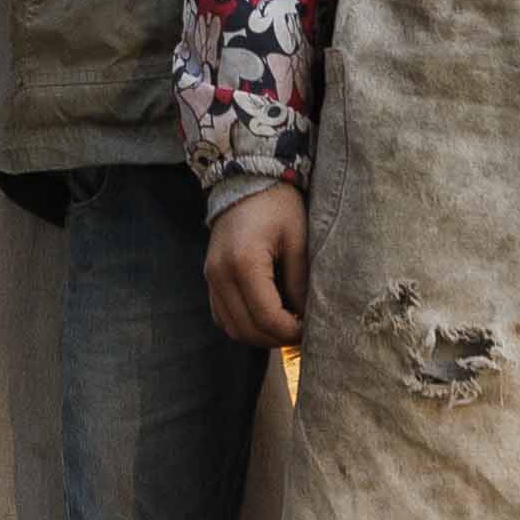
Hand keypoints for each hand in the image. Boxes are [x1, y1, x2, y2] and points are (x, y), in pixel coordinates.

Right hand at [203, 184, 308, 346]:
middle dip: (276, 338)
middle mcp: (220, 274)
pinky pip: (222, 317)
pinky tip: (265, 316)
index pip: (267, 317)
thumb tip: (305, 317)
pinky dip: (243, 324)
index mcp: (244, 263)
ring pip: (232, 328)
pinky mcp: (210, 278)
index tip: (310, 328)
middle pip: (247, 329)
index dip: (291, 331)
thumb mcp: (299, 240)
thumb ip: (300, 282)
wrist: (246, 181)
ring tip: (284, 325)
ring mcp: (210, 278)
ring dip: (259, 335)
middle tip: (300, 331)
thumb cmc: (278, 206)